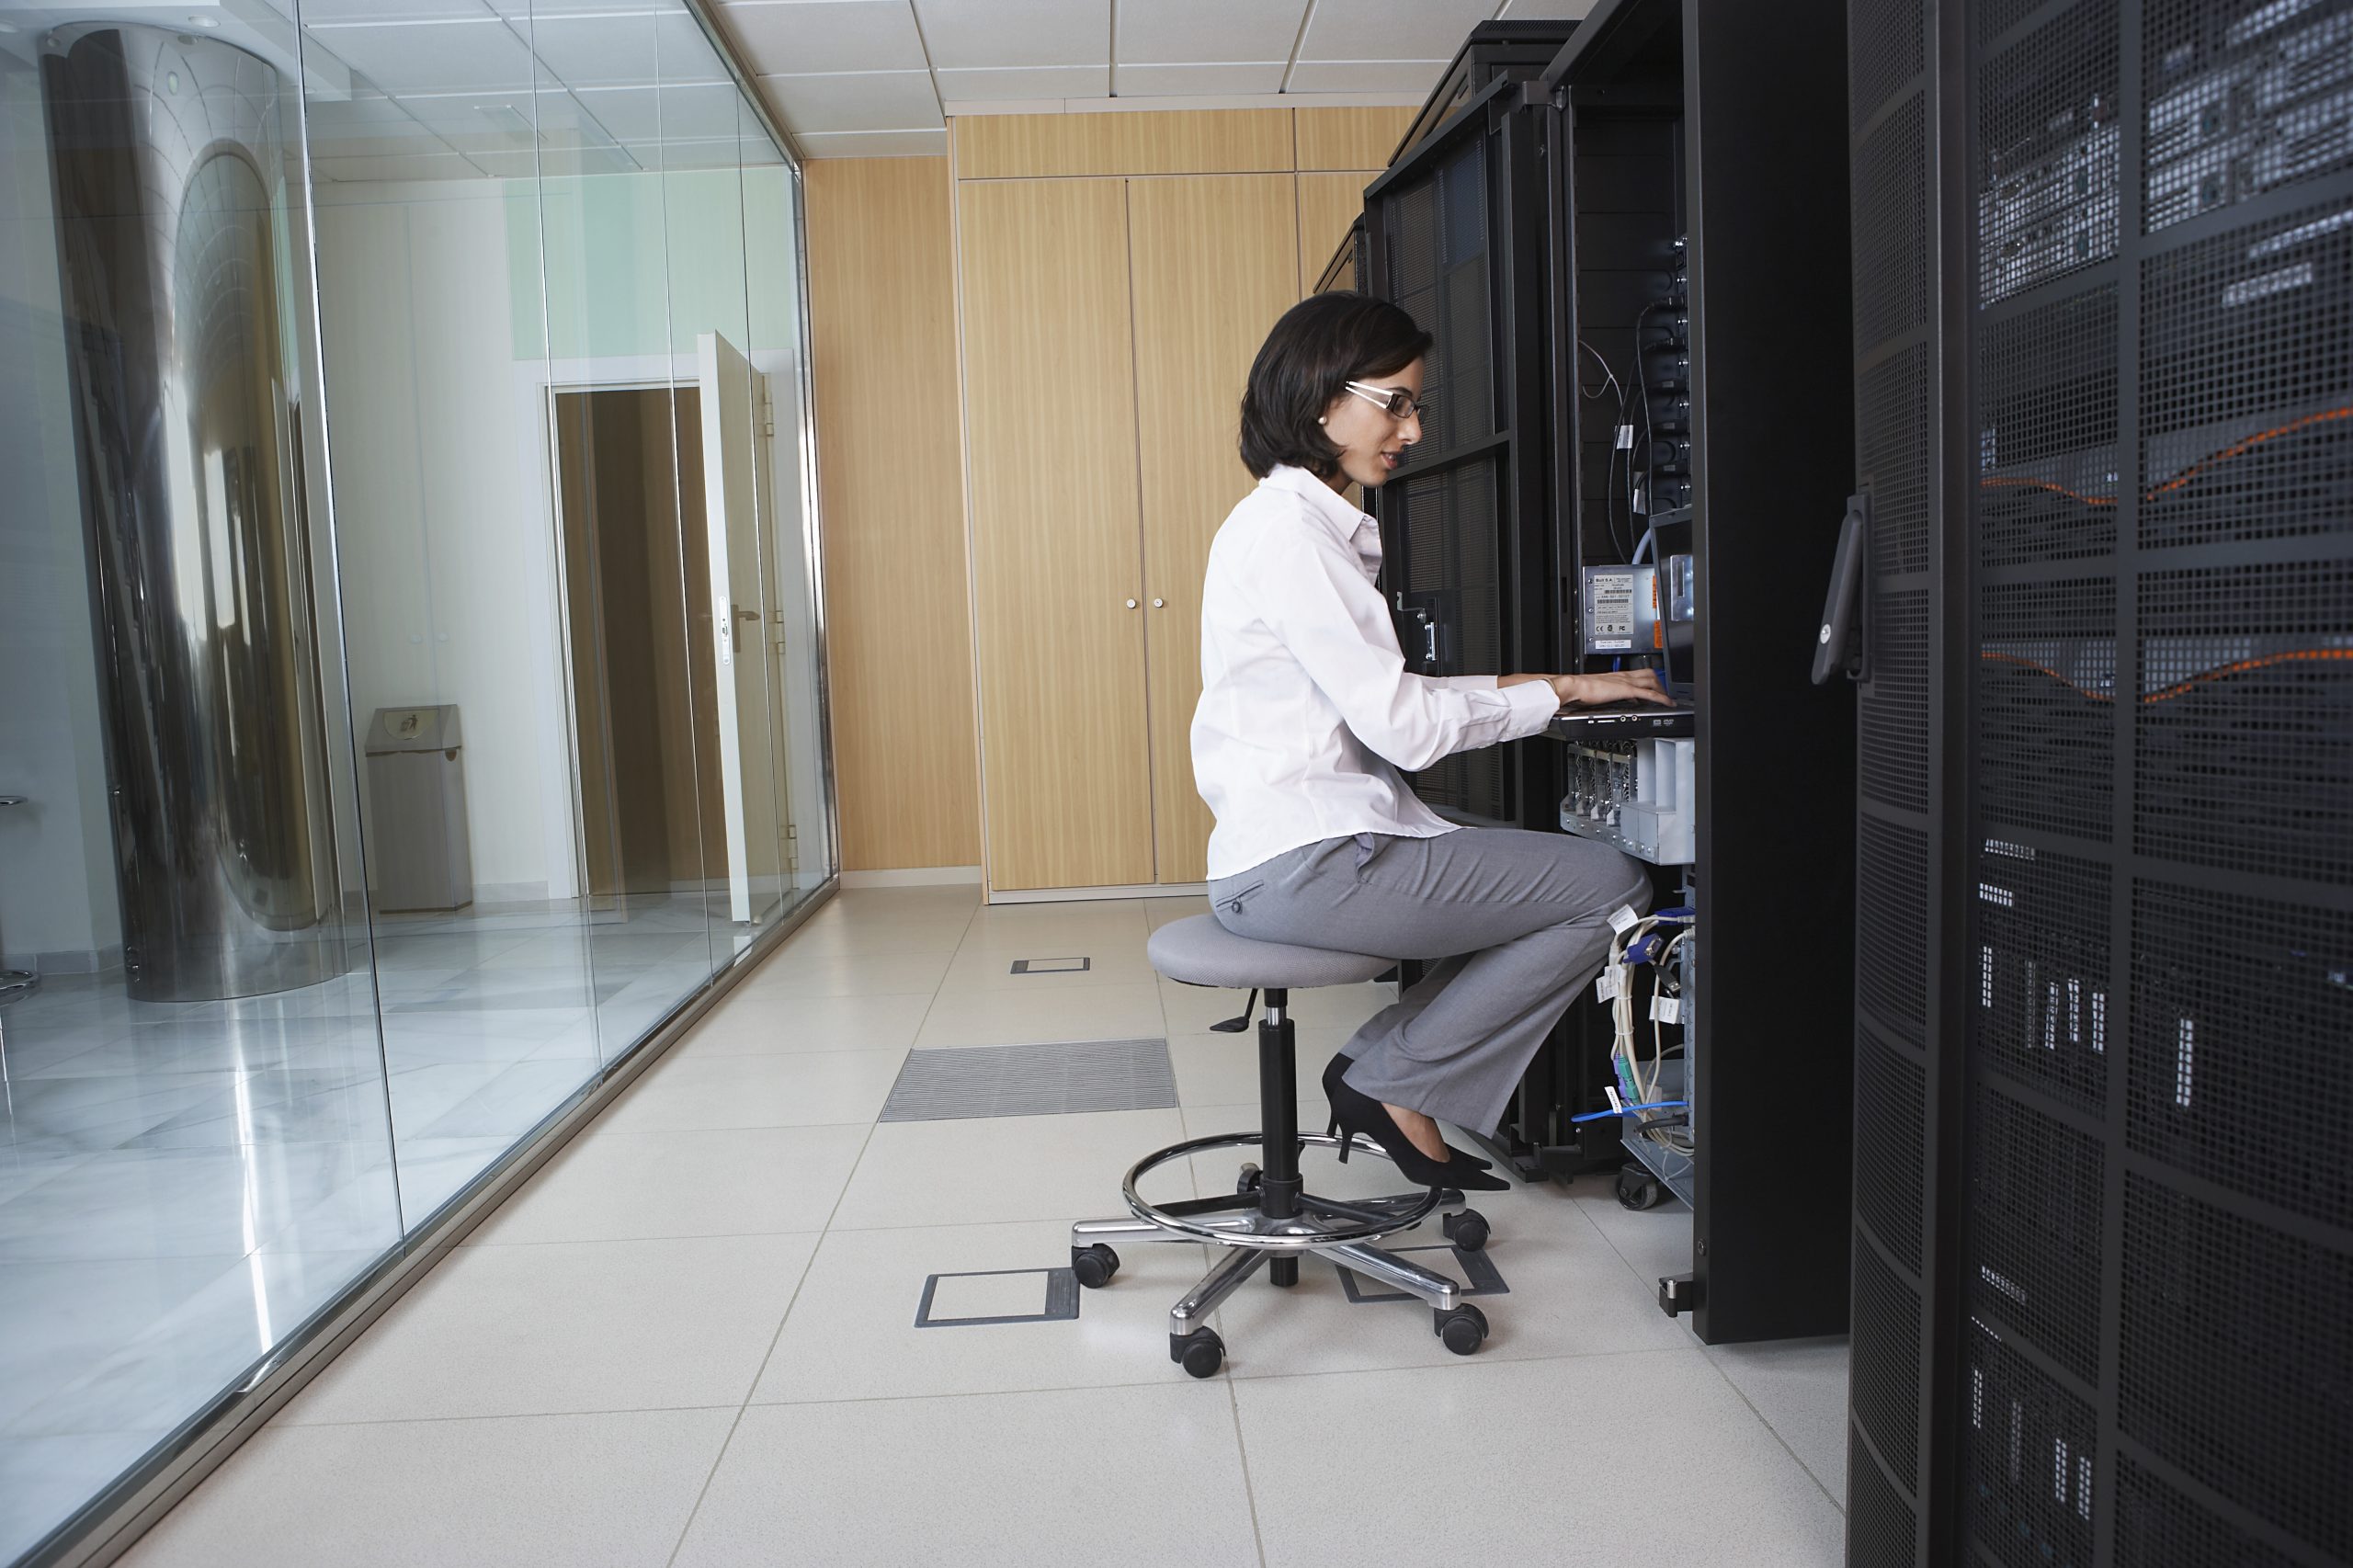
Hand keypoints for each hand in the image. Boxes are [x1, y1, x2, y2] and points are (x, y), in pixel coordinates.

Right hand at [1547, 669, 1672, 706]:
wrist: (1575, 686)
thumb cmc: (1580, 688)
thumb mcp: (1597, 689)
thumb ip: (1607, 692)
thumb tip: (1610, 699)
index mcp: (1617, 675)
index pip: (1639, 673)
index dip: (1650, 679)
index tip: (1654, 687)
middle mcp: (1624, 676)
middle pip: (1650, 674)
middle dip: (1660, 684)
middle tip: (1664, 694)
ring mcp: (1627, 682)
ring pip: (1653, 681)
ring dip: (1663, 690)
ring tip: (1667, 701)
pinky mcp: (1627, 690)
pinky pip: (1650, 694)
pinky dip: (1661, 699)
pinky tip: (1667, 704)